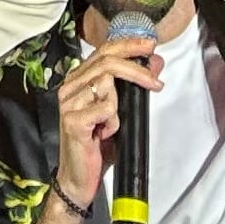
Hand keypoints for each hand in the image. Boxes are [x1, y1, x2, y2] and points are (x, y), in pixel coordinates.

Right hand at [50, 24, 161, 212]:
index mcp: (78, 80)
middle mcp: (70, 87)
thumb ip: (133, 84)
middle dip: (136, 69)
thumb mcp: (120, 111)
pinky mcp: (72, 120)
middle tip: (156, 82)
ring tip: (111, 126)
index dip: (128, 45)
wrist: (78, 178)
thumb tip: (155, 61)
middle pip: (107, 62)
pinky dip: (113, 122)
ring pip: (106, 85)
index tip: (150, 45)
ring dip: (119, 107)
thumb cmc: (97, 145)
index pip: (103, 51)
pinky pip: (106, 109)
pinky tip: (104, 134)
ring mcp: (68, 103)